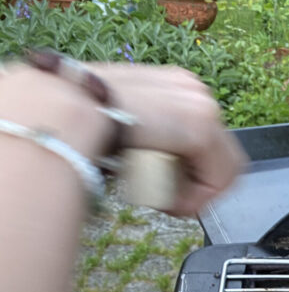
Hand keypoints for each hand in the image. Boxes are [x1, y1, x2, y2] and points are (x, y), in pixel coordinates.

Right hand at [0, 61, 245, 216]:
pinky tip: (168, 203)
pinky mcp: (199, 125)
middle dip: (200, 188)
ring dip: (195, 195)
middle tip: (168, 203)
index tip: (168, 195)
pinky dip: (195, 198)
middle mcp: (193, 90)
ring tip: (163, 202)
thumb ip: (146, 146)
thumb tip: (149, 167)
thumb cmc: (78, 123)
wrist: (63, 112)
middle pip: (222, 158)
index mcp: (176, 88)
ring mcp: (200, 104)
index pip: (208, 143)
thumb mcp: (124, 132)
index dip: (196, 178)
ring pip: (222, 171)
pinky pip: (215, 179)